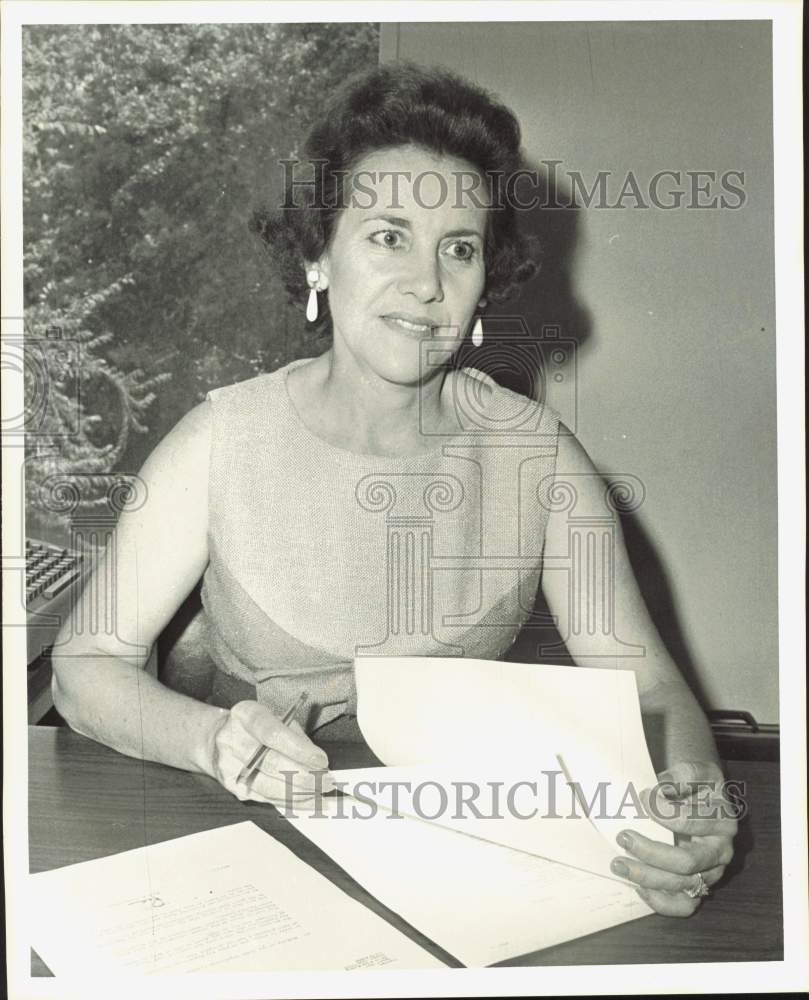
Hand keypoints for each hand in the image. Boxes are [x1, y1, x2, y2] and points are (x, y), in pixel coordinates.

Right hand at [209, 700, 332, 807]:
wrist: (216, 740)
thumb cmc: (255, 727)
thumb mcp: (275, 717)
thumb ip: (295, 737)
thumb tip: (318, 763)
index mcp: (246, 715)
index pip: (273, 734)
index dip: (300, 750)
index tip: (322, 761)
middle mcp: (232, 740)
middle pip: (272, 763)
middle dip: (305, 776)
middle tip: (328, 781)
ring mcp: (229, 767)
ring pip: (270, 786)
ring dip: (301, 793)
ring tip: (323, 794)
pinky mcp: (233, 787)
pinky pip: (266, 799)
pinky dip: (291, 802)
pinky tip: (309, 801)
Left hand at [611, 760, 738, 915]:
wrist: (702, 797)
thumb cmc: (697, 785)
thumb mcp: (697, 770)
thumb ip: (684, 774)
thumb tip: (662, 786)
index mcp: (722, 821)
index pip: (690, 822)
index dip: (662, 812)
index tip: (640, 797)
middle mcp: (721, 850)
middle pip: (687, 861)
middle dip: (650, 852)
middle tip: (623, 838)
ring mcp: (711, 872)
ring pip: (683, 885)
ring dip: (648, 877)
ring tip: (619, 864)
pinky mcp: (699, 888)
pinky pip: (685, 906)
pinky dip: (662, 902)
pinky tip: (639, 888)